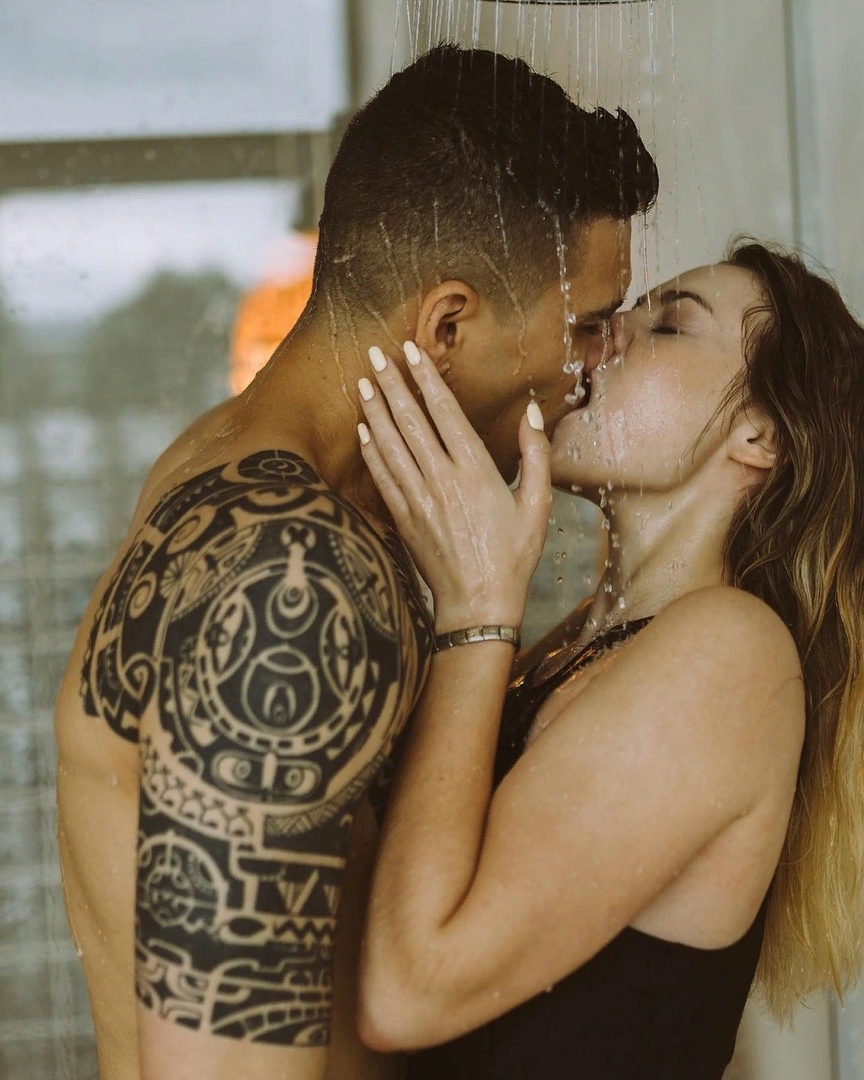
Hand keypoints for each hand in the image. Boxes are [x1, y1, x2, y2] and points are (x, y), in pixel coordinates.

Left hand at [357, 342, 551, 630]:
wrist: (478, 605)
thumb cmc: (514, 556)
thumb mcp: (538, 505)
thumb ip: (536, 455)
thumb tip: (532, 412)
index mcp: (476, 471)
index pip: (445, 412)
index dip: (426, 378)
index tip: (412, 351)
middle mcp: (442, 479)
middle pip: (410, 420)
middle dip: (392, 383)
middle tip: (375, 353)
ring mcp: (418, 499)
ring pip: (390, 444)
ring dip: (375, 410)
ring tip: (362, 381)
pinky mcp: (403, 519)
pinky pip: (382, 476)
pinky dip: (371, 450)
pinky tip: (363, 430)